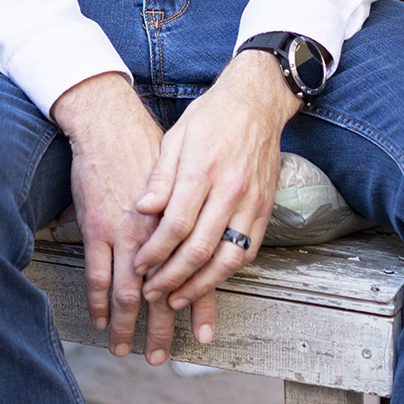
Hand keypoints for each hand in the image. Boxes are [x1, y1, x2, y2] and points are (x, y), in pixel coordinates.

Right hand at [52, 73, 204, 366]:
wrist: (111, 125)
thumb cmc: (148, 147)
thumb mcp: (184, 181)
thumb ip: (192, 215)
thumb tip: (202, 241)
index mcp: (182, 225)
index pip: (196, 275)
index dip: (199, 308)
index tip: (202, 338)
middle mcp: (157, 235)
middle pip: (162, 294)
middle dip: (160, 329)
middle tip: (159, 358)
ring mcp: (125, 234)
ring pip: (128, 292)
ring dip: (127, 325)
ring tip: (124, 350)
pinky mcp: (97, 228)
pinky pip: (97, 274)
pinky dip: (97, 300)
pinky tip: (98, 319)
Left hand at [132, 51, 301, 333]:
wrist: (256, 103)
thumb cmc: (210, 118)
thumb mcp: (175, 137)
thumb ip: (160, 176)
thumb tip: (142, 210)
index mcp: (202, 169)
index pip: (176, 224)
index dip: (155, 251)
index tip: (138, 266)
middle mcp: (230, 189)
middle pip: (199, 247)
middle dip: (172, 277)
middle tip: (152, 294)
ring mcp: (252, 202)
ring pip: (227, 258)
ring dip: (200, 285)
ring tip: (177, 299)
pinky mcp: (266, 210)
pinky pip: (247, 251)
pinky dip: (226, 273)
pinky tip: (207, 282)